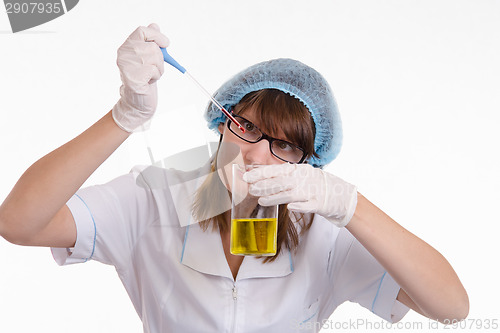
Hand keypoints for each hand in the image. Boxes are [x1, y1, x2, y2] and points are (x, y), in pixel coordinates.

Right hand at [112, 23, 169, 131]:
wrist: (138, 101)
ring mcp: (127, 65)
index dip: (156, 35)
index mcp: (126, 47)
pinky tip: (149, 81)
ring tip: (151, 75)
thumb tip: (154, 25)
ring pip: (155, 58)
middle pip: (152, 46)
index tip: (165, 43)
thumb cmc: (144, 78)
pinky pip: (154, 70)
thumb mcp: (148, 58)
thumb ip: (150, 42)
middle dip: (160, 58)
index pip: (142, 31)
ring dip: (159, 68)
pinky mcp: (133, 77)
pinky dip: (156, 76)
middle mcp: (124, 54)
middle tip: (155, 67)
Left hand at [243, 164, 357, 227]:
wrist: (340, 193)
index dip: (261, 173)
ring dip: (275, 197)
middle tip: (250, 189)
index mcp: (298, 170)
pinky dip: (299, 206)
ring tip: (261, 200)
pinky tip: (289, 207)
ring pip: (290, 194)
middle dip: (264, 186)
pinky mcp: (318, 204)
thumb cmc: (315, 183)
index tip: (247, 176)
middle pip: (281, 182)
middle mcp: (303, 179)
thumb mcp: (300, 174)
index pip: (276, 170)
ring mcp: (311, 192)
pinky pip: (307, 205)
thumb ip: (283, 175)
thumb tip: (261, 175)